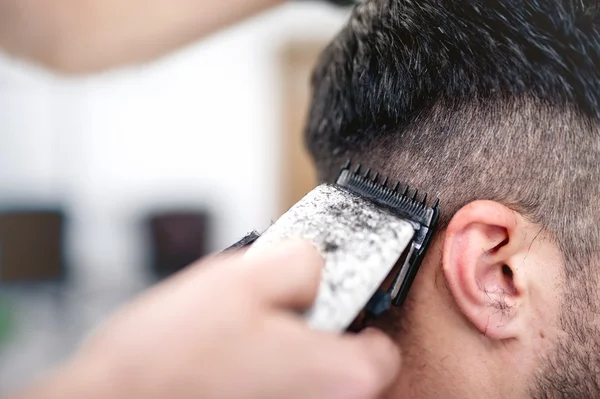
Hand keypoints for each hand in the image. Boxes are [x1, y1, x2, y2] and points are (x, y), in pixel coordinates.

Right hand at [21, 240, 400, 398]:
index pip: (383, 348)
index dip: (359, 312)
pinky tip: (221, 351)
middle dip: (308, 323)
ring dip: (277, 343)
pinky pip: (272, 384)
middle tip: (268, 307)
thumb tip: (313, 263)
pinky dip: (256, 366)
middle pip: (337, 357)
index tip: (333, 296)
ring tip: (234, 329)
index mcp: (336, 377)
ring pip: (300, 370)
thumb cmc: (171, 357)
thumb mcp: (246, 276)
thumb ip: (301, 261)